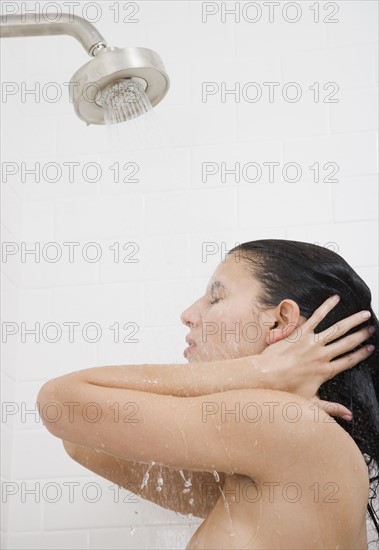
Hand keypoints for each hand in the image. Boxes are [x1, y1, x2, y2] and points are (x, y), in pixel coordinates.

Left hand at [260, 295, 374, 419]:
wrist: (265, 376)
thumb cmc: (285, 390)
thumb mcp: (310, 403)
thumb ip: (331, 408)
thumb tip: (349, 416)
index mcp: (325, 371)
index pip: (349, 361)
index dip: (361, 354)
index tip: (371, 348)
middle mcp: (322, 355)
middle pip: (347, 343)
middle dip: (362, 335)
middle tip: (372, 328)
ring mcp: (312, 342)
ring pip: (338, 329)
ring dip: (352, 321)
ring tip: (364, 315)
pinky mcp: (300, 333)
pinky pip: (316, 317)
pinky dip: (326, 307)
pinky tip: (335, 299)